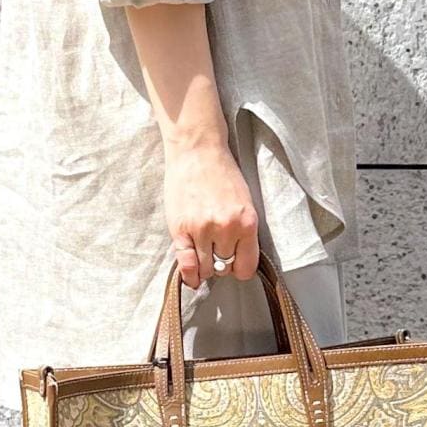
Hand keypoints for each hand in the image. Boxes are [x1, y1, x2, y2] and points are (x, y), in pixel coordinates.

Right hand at [162, 138, 261, 290]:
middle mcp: (226, 229)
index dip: (240, 268)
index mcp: (247, 222)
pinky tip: (191, 276)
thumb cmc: (222, 173)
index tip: (235, 263)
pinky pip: (186, 264)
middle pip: (224, 268)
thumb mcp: (244, 201)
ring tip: (203, 253)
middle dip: (221, 264)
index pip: (247, 267)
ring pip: (205, 269)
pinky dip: (189, 274)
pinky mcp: (180, 229)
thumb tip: (236, 258)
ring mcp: (201, 230)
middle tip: (216, 252)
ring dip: (205, 266)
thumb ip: (242, 230)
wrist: (197, 150)